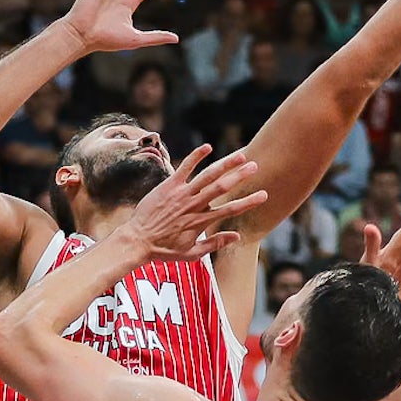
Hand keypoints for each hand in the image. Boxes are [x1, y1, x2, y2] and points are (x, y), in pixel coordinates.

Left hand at [115, 146, 263, 261]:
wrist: (137, 240)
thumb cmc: (163, 250)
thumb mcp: (191, 254)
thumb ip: (214, 243)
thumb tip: (237, 237)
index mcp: (201, 222)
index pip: (230, 210)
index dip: (248, 202)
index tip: (264, 195)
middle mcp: (193, 205)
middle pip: (222, 188)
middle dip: (240, 176)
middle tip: (256, 167)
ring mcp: (181, 194)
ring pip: (207, 176)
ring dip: (225, 164)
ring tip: (241, 156)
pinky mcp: (168, 186)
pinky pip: (184, 168)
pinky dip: (196, 157)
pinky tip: (208, 147)